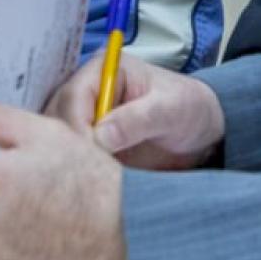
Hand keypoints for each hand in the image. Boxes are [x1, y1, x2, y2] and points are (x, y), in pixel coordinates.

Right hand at [43, 52, 224, 170]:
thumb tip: (101, 135)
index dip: (75, 126)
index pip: (73, 96)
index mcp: (103, 70)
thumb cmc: (190, 108)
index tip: (89, 153)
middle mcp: (87, 93)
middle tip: (85, 174)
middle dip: (67, 146)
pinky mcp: (88, 146)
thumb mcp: (171, 110)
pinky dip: (76, 173)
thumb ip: (138, 118)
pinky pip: (70, 160)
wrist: (203, 132)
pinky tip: (89, 189)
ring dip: (69, 162)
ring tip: (88, 184)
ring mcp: (85, 120)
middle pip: (57, 119)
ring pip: (58, 142)